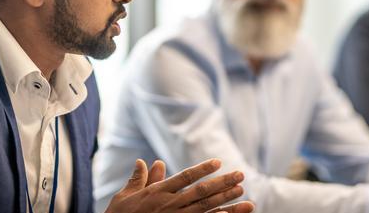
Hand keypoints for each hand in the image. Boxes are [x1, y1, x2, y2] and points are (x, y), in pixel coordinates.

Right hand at [105, 158, 254, 212]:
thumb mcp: (125, 196)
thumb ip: (139, 179)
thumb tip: (143, 161)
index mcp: (158, 193)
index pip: (185, 177)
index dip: (202, 169)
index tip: (218, 162)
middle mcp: (169, 205)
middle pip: (201, 192)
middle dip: (223, 183)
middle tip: (241, 175)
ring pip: (206, 209)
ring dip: (226, 202)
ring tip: (242, 194)